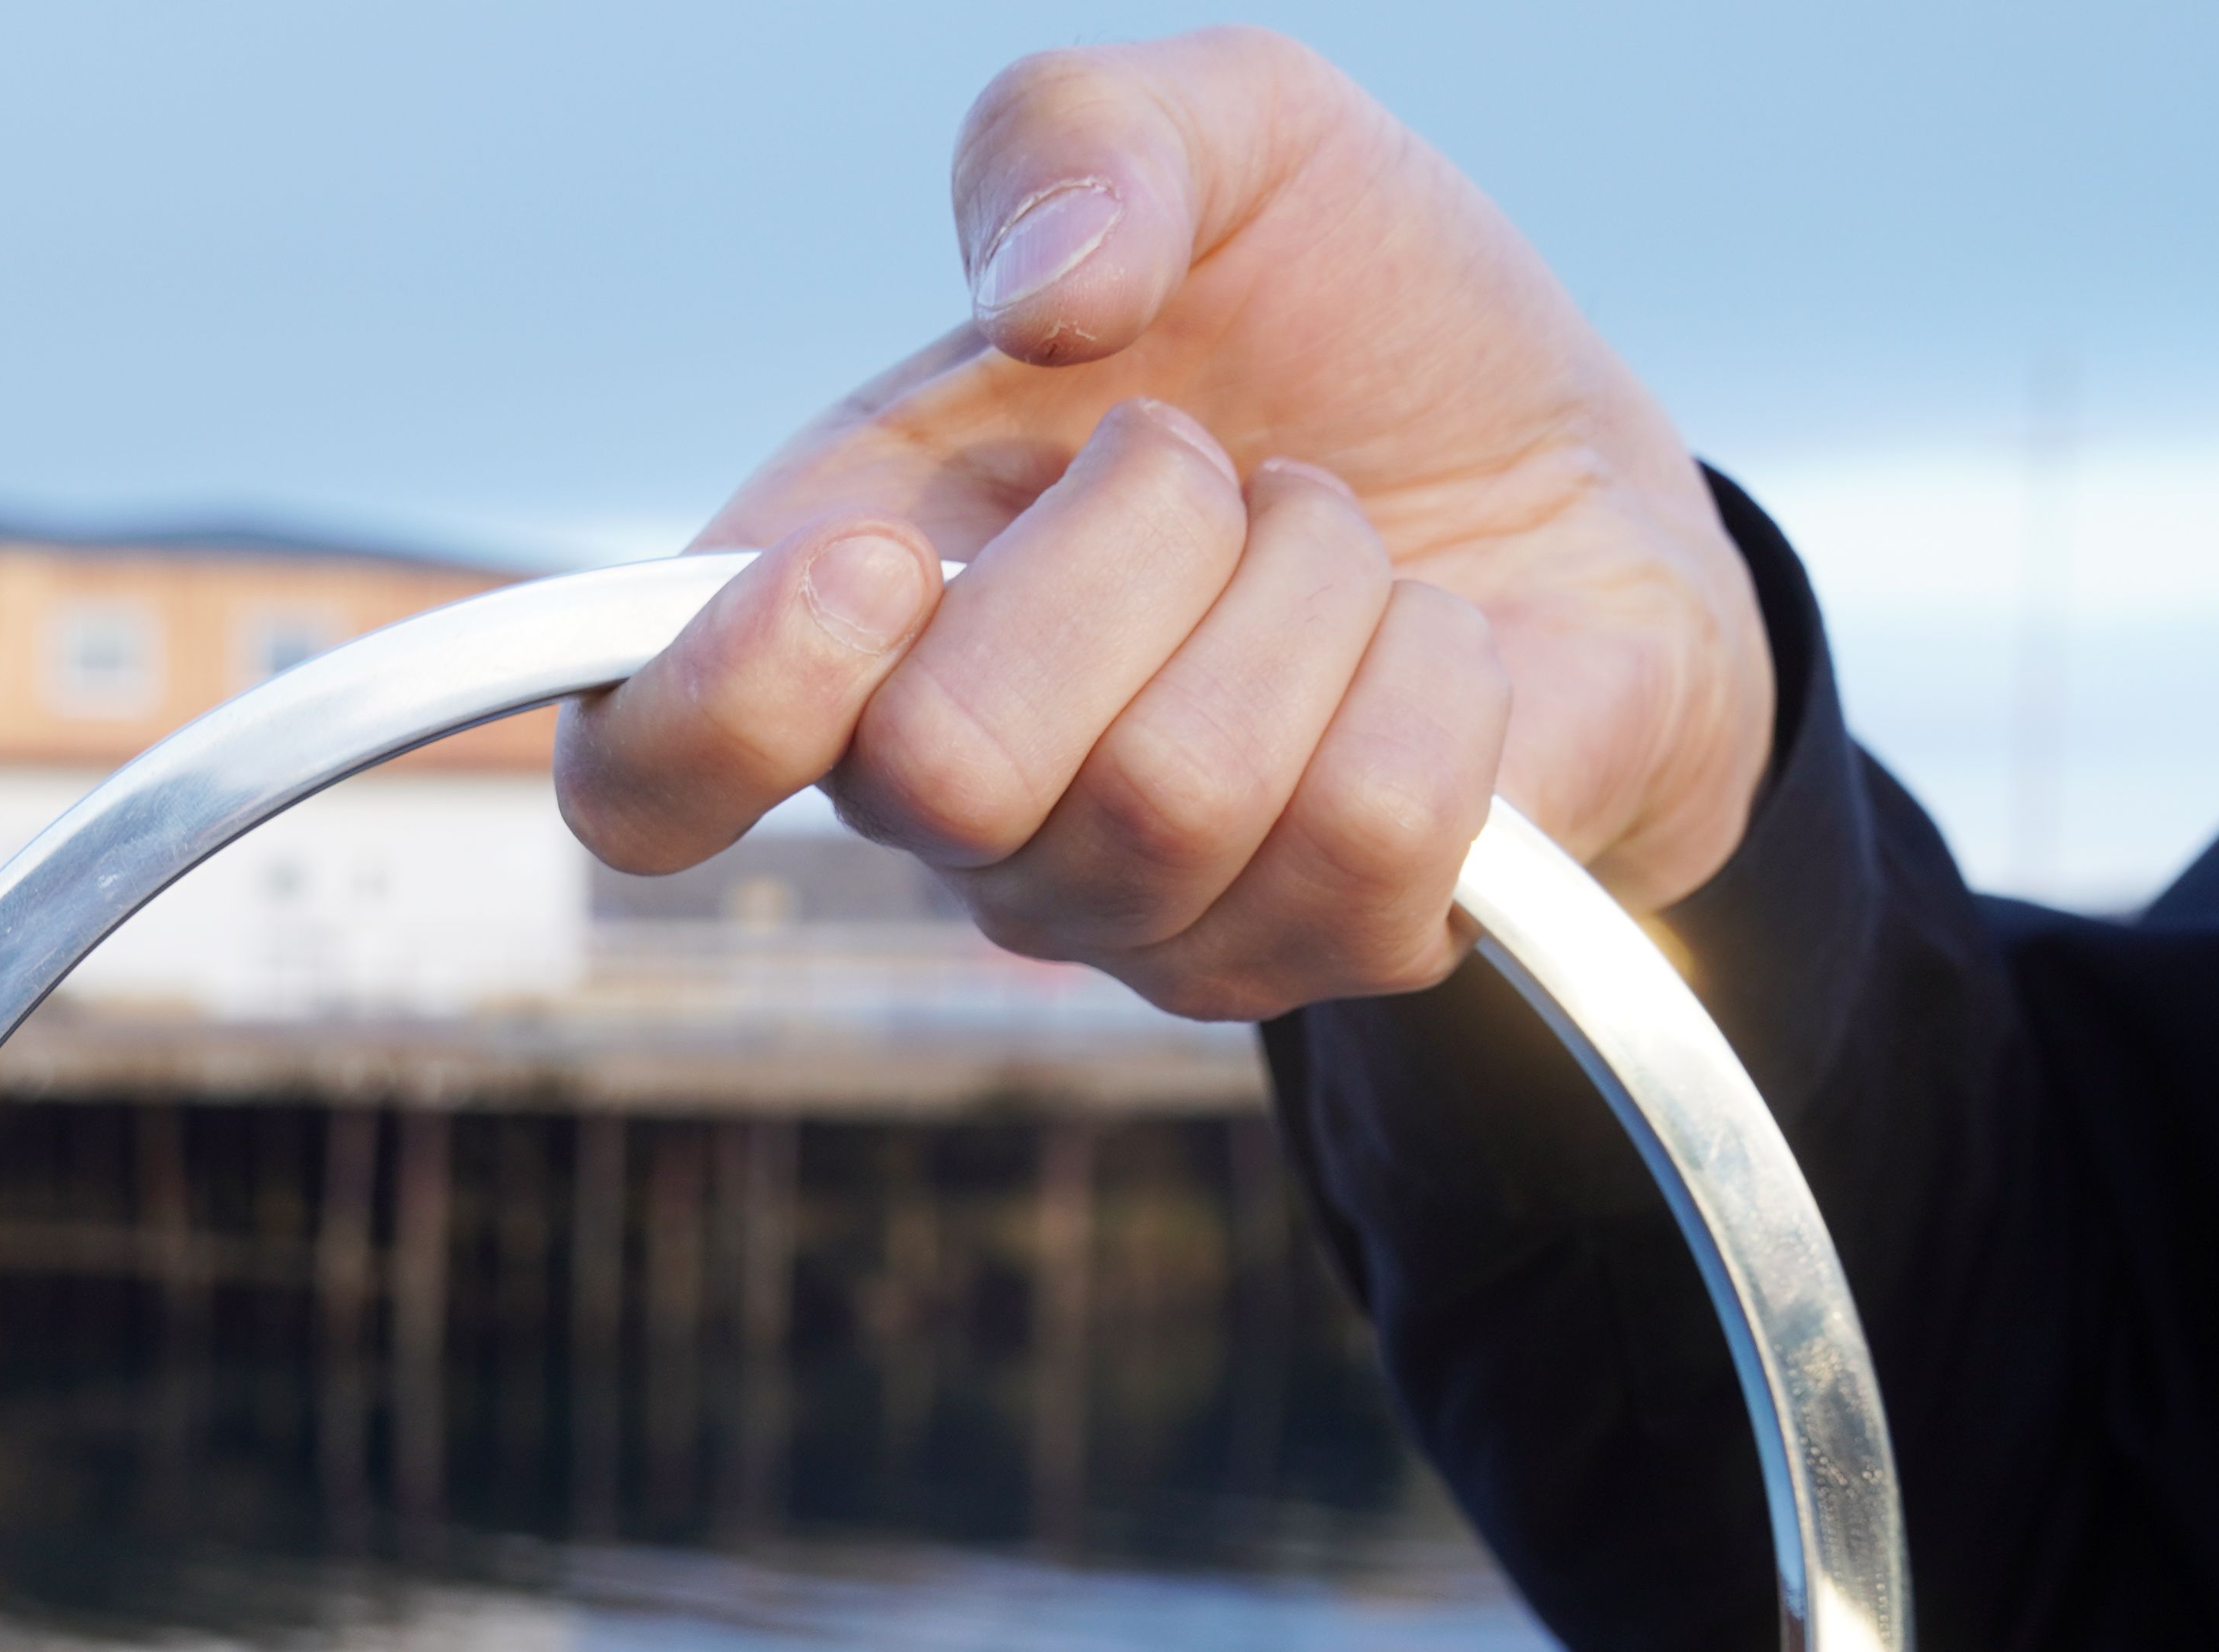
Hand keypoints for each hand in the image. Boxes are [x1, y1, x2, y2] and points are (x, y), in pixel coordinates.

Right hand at [554, 29, 1773, 1014]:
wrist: (1577, 455)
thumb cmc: (1341, 315)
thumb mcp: (1219, 134)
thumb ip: (1081, 134)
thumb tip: (1050, 296)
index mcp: (841, 620)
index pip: (641, 782)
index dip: (712, 705)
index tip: (871, 560)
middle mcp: (962, 813)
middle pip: (947, 771)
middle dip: (1135, 538)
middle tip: (1211, 464)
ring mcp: (1140, 913)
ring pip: (1181, 794)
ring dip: (1312, 589)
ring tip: (1331, 538)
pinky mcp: (1329, 949)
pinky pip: (1371, 830)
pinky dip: (1442, 675)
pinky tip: (1437, 642)